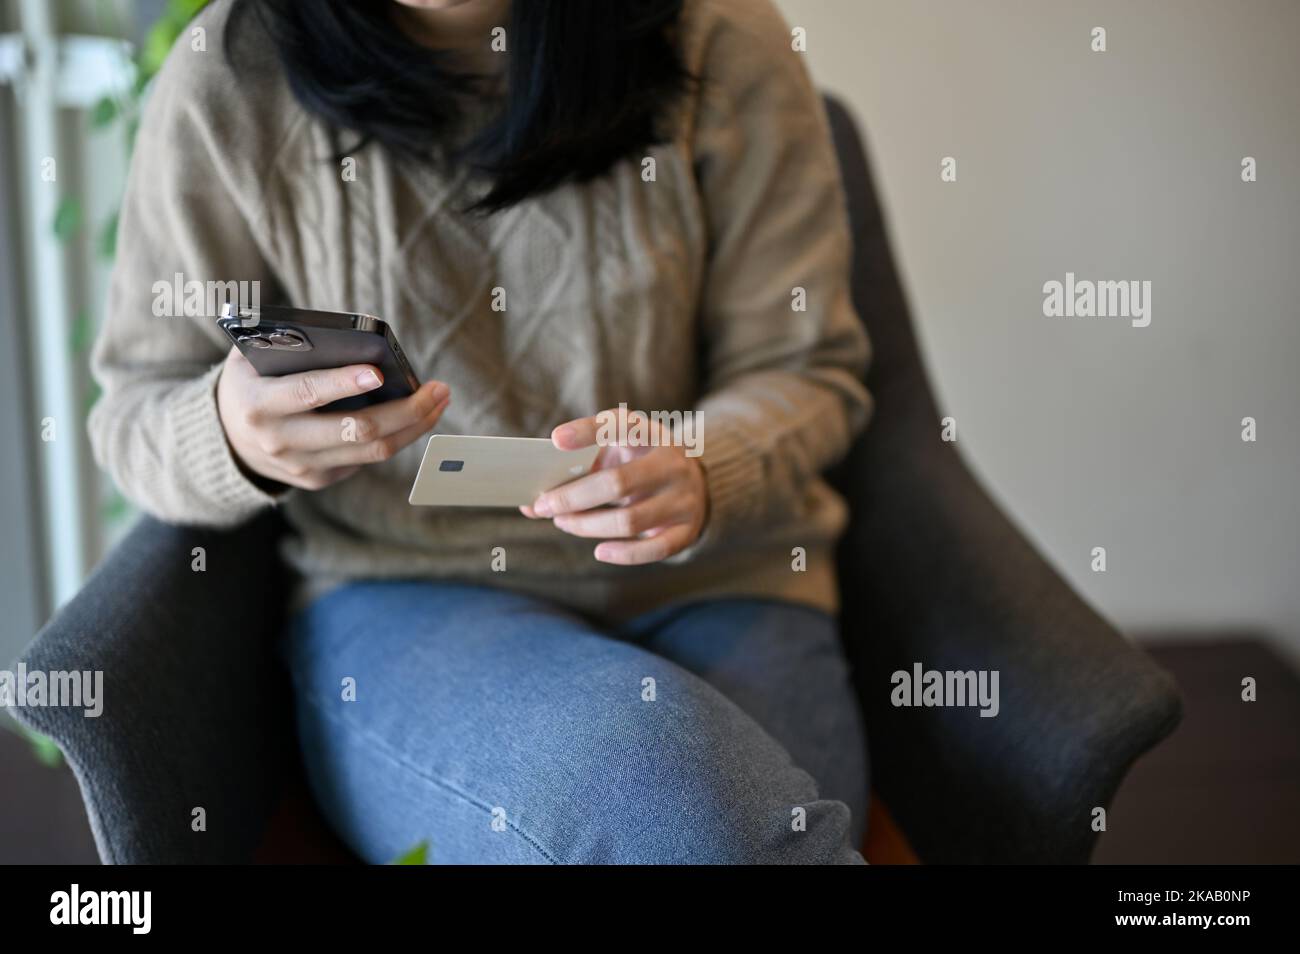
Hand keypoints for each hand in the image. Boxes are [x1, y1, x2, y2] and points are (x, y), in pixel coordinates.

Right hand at [216, 347, 449, 490]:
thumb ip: (288, 343)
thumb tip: (350, 335)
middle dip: (404, 410)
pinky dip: (396, 437)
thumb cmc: (253, 380)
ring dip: (413, 425)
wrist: (226, 437)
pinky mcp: (318, 479)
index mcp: (259, 403)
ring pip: (371, 451)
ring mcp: (300, 466)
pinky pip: (367, 459)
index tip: (379, 372)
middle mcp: (280, 441)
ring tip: (439, 399)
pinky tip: (416, 416)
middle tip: (438, 388)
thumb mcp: (254, 356)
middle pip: (355, 429)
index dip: (343, 384)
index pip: (307, 393)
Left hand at [521, 408, 708, 564]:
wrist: (695, 484)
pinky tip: (599, 551)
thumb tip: (530, 505)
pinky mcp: (688, 529)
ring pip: (629, 520)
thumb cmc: (638, 465)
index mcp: (652, 435)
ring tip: (564, 523)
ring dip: (588, 526)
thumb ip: (578, 468)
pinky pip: (654, 550)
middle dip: (573, 497)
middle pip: (618, 483)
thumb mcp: (618, 453)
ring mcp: (684, 498)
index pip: (622, 425)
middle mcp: (673, 464)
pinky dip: (623, 554)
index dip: (588, 431)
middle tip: (543, 506)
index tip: (555, 441)